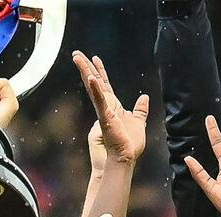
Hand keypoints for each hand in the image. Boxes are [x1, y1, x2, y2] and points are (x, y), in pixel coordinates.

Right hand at [74, 52, 147, 168]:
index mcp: (113, 106)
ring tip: (77, 59)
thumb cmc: (129, 144)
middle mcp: (106, 106)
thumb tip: (144, 97)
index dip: (100, 71)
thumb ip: (140, 110)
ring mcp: (104, 111)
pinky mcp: (105, 117)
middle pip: (94, 82)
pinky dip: (96, 90)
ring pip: (93, 87)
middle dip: (86, 67)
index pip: (105, 84)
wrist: (125, 158)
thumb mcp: (139, 122)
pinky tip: (92, 78)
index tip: (95, 58)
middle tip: (77, 54)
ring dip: (85, 72)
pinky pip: (99, 101)